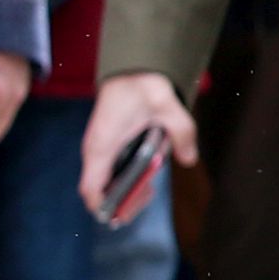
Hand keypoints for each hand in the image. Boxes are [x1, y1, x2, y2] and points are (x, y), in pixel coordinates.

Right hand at [78, 71, 196, 218]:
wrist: (130, 66)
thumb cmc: (141, 85)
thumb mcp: (168, 107)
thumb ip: (181, 132)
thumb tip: (188, 160)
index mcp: (102, 147)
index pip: (90, 189)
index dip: (104, 207)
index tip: (124, 213)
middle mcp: (95, 150)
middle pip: (97, 190)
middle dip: (120, 202)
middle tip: (146, 198)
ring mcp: (98, 147)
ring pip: (103, 180)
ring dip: (124, 189)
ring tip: (148, 189)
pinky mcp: (106, 142)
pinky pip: (108, 169)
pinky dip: (124, 177)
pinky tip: (146, 173)